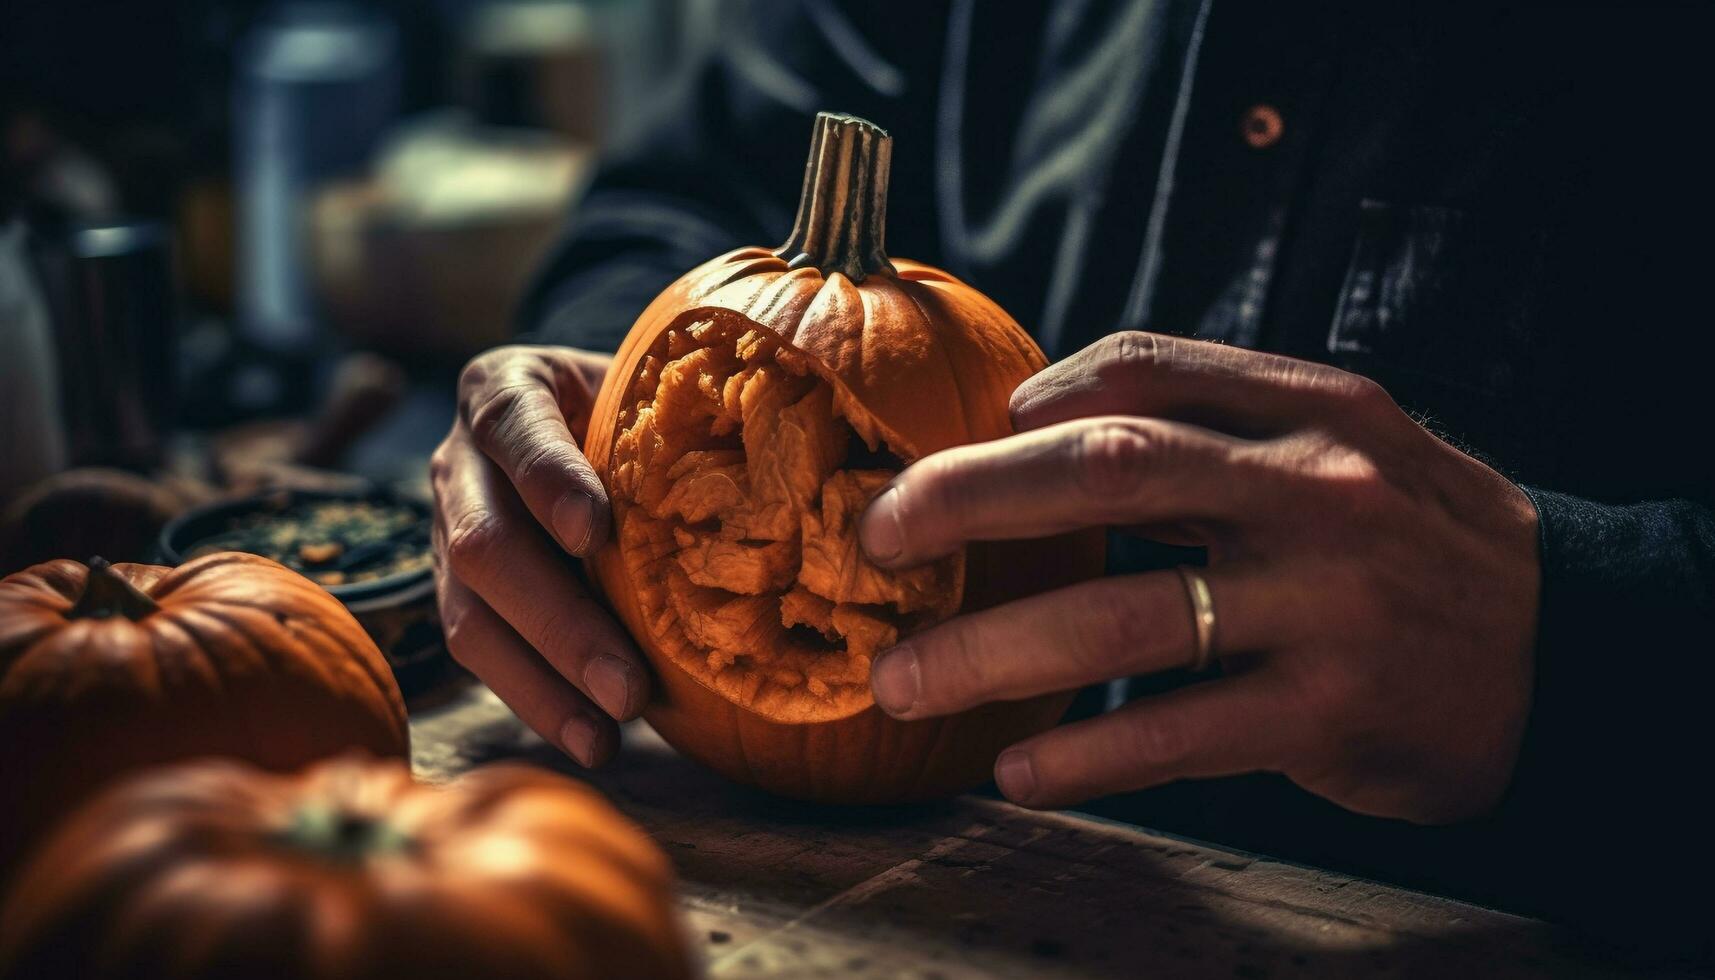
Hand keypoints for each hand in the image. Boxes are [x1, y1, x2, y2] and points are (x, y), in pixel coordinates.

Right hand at [430, 345, 647, 766]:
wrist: (589, 422)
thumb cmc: (643, 409)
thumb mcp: (655, 393)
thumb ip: (685, 421)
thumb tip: (788, 478)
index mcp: (507, 390)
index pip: (516, 426)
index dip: (549, 479)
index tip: (594, 531)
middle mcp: (462, 460)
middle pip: (485, 543)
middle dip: (559, 622)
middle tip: (629, 687)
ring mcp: (447, 531)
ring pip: (470, 615)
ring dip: (544, 683)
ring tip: (607, 736)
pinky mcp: (455, 593)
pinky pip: (482, 654)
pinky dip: (538, 701)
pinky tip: (591, 739)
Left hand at [858, 332, 1539, 822]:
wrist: (1561, 650)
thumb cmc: (1415, 541)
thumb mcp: (1346, 446)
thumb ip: (1220, 424)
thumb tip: (1042, 424)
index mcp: (1312, 410)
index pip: (1144, 371)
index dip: (1034, 401)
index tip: (966, 442)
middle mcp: (1316, 491)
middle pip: (1107, 467)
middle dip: (969, 496)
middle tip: (876, 534)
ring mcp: (1325, 604)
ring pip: (1124, 615)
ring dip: (992, 650)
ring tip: (905, 681)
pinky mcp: (1330, 710)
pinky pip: (1179, 732)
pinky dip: (1086, 754)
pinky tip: (1018, 769)